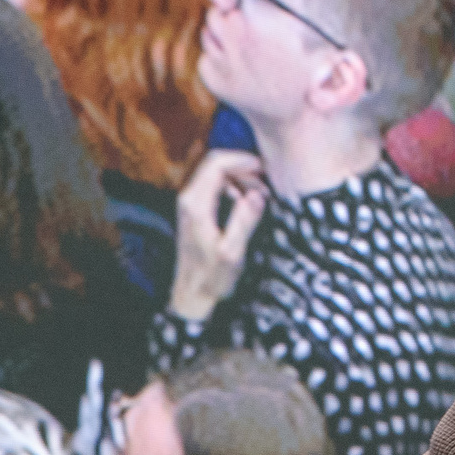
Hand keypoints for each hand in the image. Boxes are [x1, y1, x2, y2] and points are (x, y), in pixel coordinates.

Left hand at [170, 150, 268, 321]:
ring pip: (215, 173)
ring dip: (240, 177)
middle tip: (266, 185)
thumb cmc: (212, 277)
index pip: (217, 163)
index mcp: (196, 205)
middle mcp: (188, 198)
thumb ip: (244, 221)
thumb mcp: (232, 252)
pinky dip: (233, 187)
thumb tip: (258, 194)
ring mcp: (189, 203)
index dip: (243, 160)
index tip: (265, 169)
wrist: (191, 294)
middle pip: (215, 163)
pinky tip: (246, 203)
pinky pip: (214, 185)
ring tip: (261, 196)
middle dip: (244, 167)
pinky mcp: (193, 209)